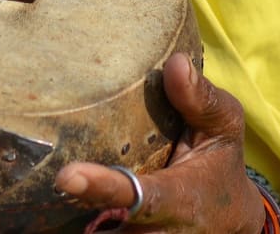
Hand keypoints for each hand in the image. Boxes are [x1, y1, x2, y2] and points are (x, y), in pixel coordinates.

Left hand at [54, 53, 264, 232]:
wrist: (228, 219)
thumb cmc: (219, 163)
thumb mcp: (224, 128)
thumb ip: (201, 100)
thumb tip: (174, 62)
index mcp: (180, 198)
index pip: (140, 197)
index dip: (103, 187)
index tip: (67, 176)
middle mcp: (155, 230)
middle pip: (104, 223)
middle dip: (77, 202)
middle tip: (51, 173)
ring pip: (94, 233)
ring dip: (71, 209)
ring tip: (56, 178)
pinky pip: (91, 231)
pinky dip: (73, 213)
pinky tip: (65, 187)